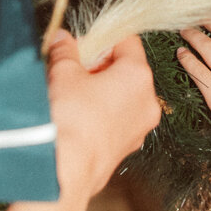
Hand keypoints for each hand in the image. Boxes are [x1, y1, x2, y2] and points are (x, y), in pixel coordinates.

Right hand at [45, 32, 159, 210]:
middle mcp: (148, 101)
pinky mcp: (130, 146)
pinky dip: (105, 112)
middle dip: (101, 66)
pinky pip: (121, 118)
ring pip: (125, 96)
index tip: (83, 44)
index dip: (103, 39)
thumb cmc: (69, 119)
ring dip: (103, 89)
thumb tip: (63, 39)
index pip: (128, 41)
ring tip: (74, 94)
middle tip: (75, 69)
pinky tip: (80, 116)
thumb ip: (65, 51)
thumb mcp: (63, 74)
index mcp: (138, 75)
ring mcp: (141, 127)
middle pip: (128, 69)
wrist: (65, 171)